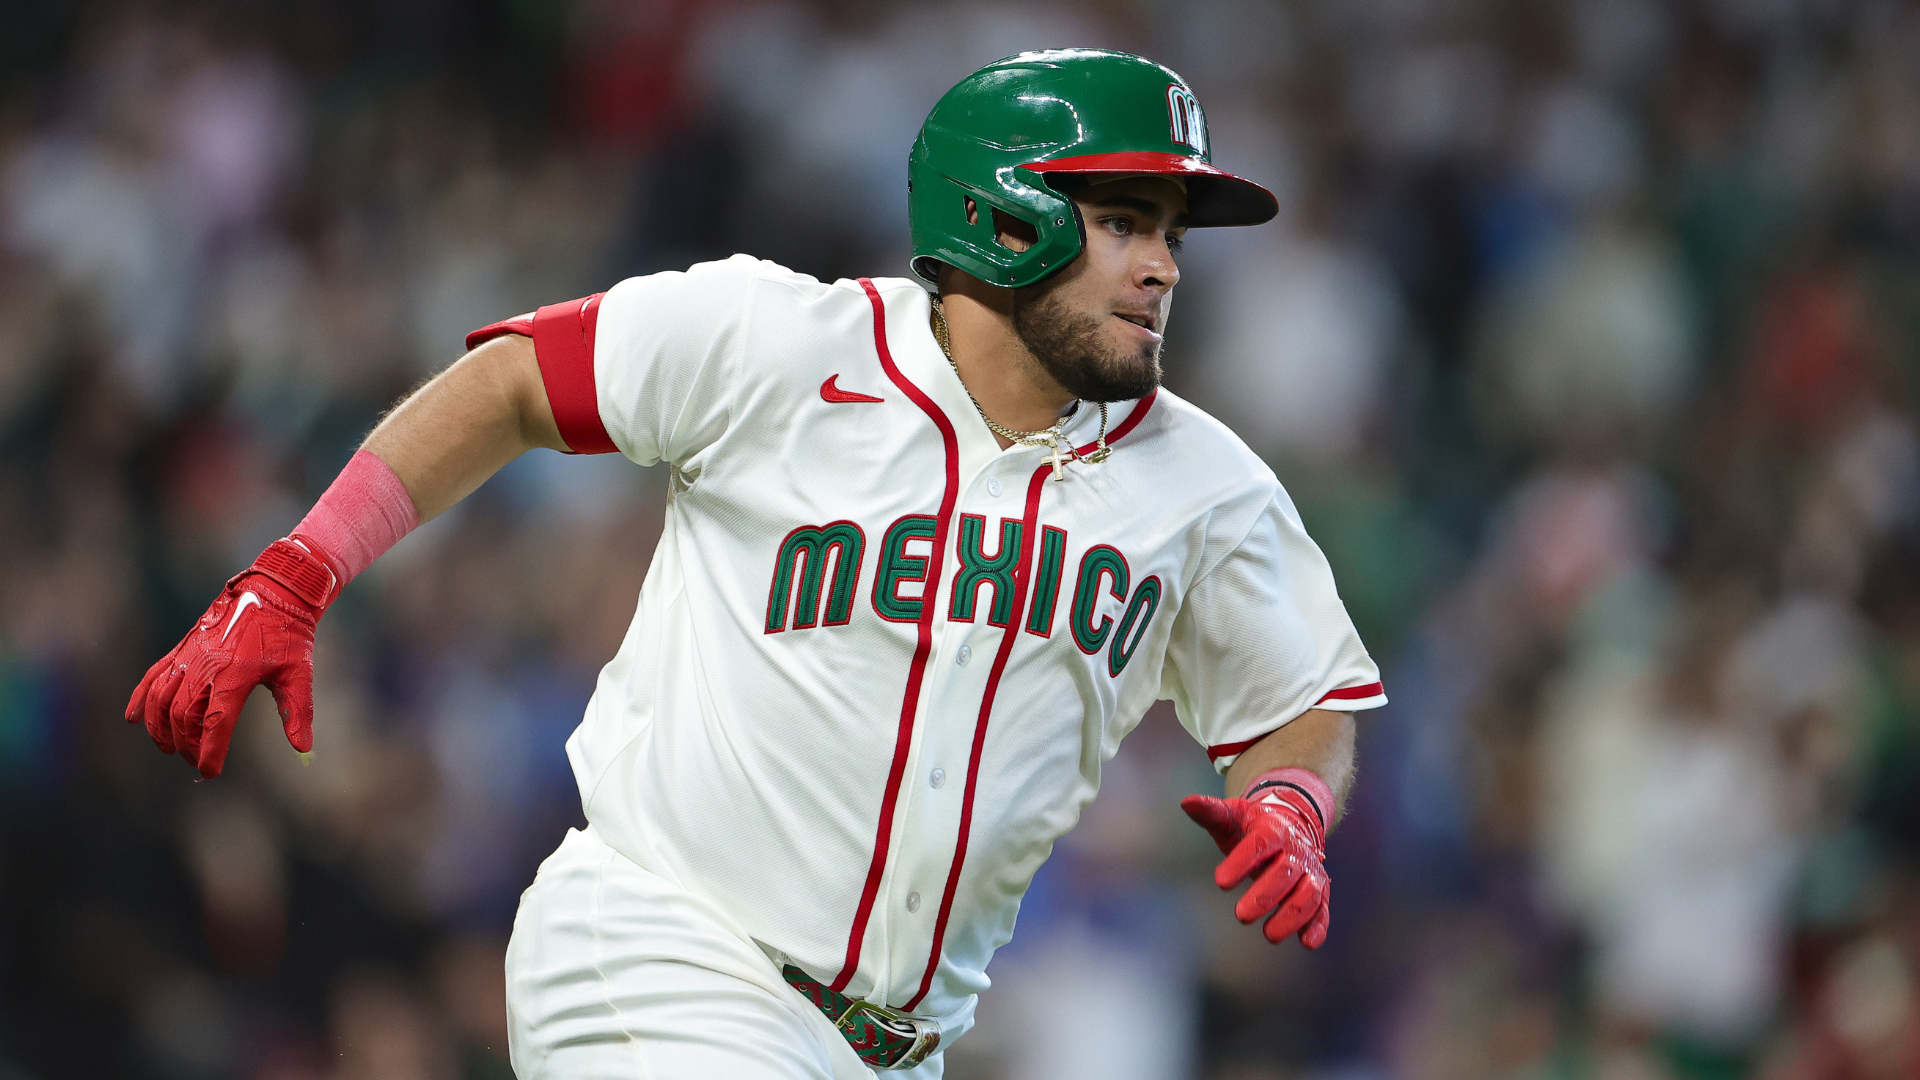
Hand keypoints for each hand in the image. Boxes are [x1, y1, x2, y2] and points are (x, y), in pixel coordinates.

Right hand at [126, 536, 339, 777]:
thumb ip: (298, 711)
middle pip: (183, 715)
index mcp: (236, 674)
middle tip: (196, 760)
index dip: (209, 750)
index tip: (209, 772)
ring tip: (170, 749)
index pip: (215, 721)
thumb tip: (303, 748)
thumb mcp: (299, 672)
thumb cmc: (289, 634)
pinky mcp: (183, 648)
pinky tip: (132, 719)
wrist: (273, 591)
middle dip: (186, 744)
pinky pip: (154, 675)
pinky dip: (140, 697)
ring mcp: (190, 655)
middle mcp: (207, 665)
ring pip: (161, 698)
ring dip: (160, 728)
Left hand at [1181, 770, 1331, 947]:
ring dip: (1292, 916)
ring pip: (1308, 894)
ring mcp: (1310, 872)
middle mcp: (1296, 850)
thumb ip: (1210, 812)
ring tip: (1270, 935)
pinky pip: (1322, 908)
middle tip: (1241, 915)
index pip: (1259, 844)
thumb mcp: (1232, 815)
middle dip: (1265, 896)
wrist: (1291, 824)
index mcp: (1273, 828)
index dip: (1241, 862)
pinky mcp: (1319, 891)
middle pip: (1285, 872)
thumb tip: (1186, 802)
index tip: (1220, 882)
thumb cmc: (1253, 826)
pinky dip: (1318, 925)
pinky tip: (1308, 942)